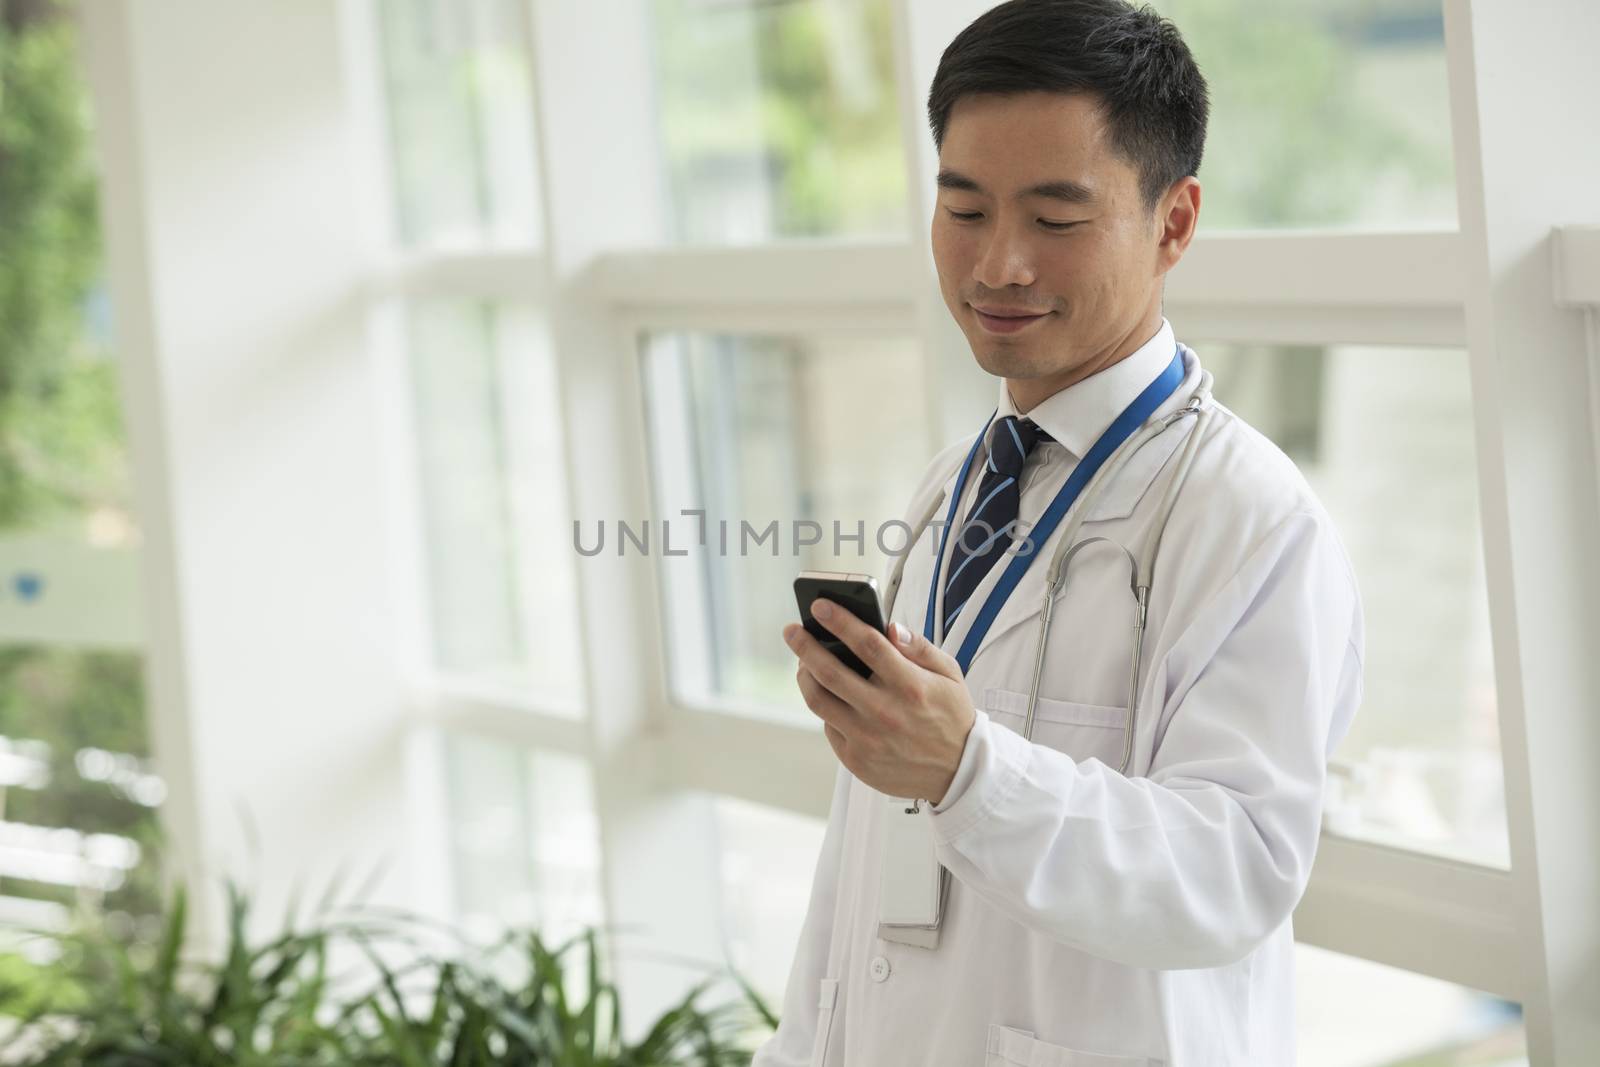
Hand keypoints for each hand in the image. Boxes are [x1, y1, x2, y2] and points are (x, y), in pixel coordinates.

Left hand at [782, 600, 975, 803]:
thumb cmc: (950, 716)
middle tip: (792, 630)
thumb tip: (890, 627)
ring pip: (819, 700)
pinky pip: (828, 725)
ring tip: (803, 662)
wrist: (958, 772)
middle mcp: (885, 713)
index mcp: (911, 686)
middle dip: (805, 646)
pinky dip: (825, 705)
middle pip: (830, 672)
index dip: (840, 621)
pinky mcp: (856, 759)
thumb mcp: (949, 675)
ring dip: (804, 676)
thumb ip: (920, 648)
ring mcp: (867, 739)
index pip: (867, 644)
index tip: (820, 606)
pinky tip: (828, 694)